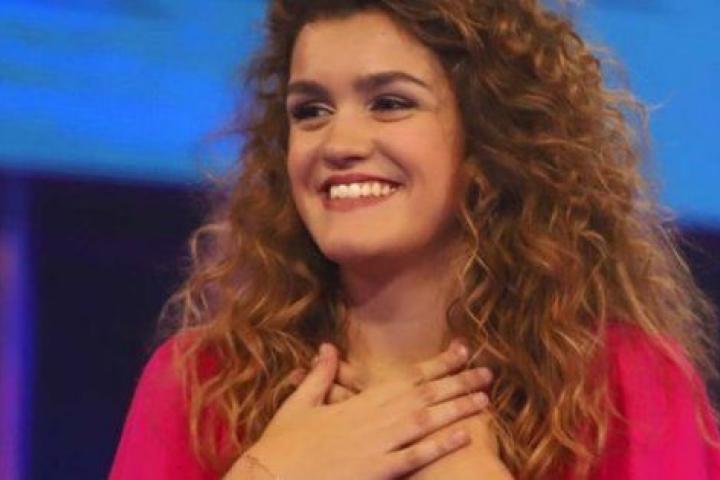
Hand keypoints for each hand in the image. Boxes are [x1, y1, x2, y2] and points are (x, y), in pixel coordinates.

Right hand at [224, 342, 489, 479]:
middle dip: (459, 382)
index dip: (438, 363)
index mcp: (362, 399)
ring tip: (485, 400)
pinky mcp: (380, 470)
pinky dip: (442, 444)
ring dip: (458, 409)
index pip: (409, 375)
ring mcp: (381, 444)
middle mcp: (377, 417)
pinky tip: (464, 436)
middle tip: (488, 373)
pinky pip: (417, 455)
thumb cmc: (285, 442)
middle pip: (427, 395)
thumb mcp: (301, 402)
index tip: (463, 351)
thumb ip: (321, 374)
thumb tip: (327, 347)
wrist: (274, 478)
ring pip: (429, 421)